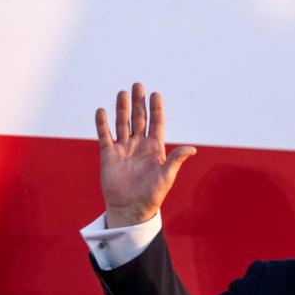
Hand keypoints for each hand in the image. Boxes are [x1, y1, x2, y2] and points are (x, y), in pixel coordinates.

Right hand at [96, 83, 196, 227]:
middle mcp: (139, 145)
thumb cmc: (152, 195)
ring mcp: (123, 148)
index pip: (156, 123)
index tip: (156, 94)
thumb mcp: (166, 176)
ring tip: (122, 93)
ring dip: (122, 108)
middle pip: (139, 118)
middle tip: (138, 85)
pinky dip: (103, 124)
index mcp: (155, 148)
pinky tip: (102, 111)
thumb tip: (192, 149)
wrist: (131, 209)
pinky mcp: (109, 155)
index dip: (156, 108)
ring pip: (122, 123)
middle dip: (139, 102)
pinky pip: (105, 135)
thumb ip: (176, 160)